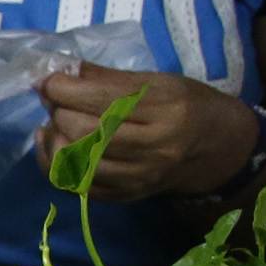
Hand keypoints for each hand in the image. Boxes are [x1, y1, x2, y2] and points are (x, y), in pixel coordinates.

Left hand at [35, 65, 264, 202]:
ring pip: (74, 161)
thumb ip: (108, 77)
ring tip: (58, 121)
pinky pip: (75, 184)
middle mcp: (153, 148)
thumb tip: (60, 69)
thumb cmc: (187, 105)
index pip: (100, 99)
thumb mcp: (158, 81)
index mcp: (165, 110)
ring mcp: (138, 177)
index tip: (48, 79)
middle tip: (57, 99)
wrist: (218, 150)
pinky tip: (57, 144)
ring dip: (55, 137)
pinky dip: (56, 163)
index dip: (62, 87)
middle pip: (82, 131)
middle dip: (58, 110)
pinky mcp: (125, 195)